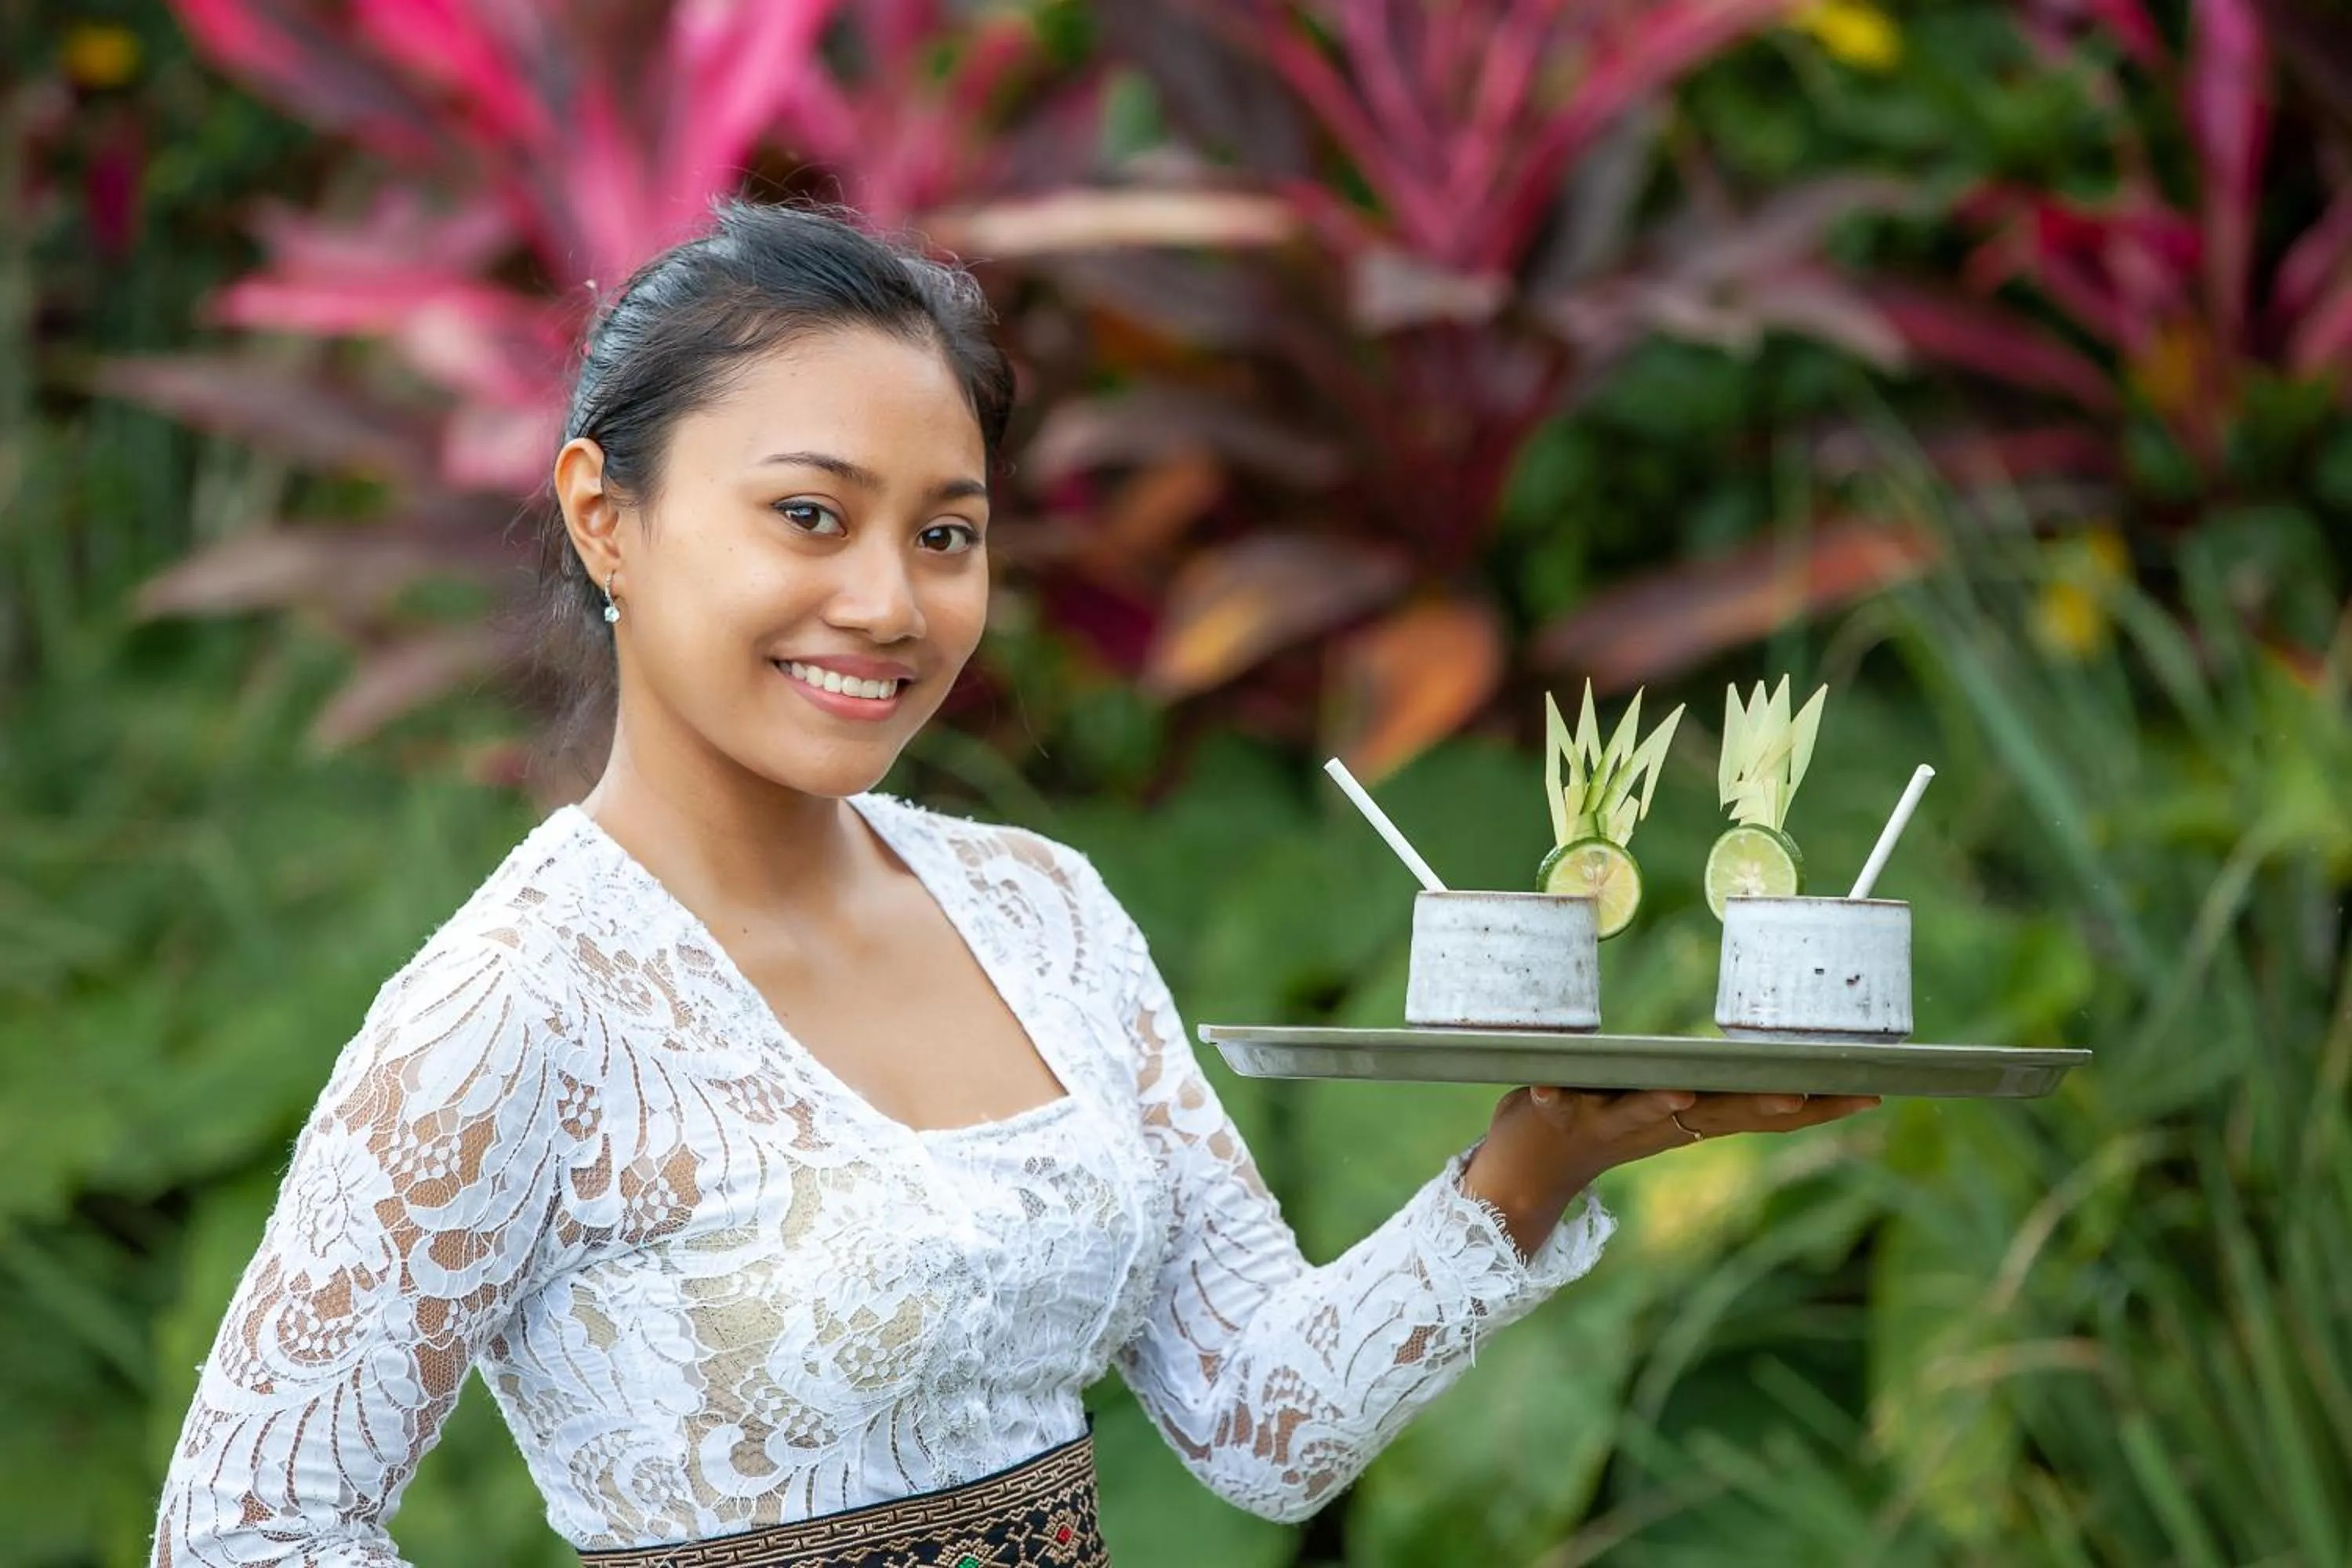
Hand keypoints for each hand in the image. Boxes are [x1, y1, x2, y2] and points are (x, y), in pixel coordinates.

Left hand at [1460, 1087, 1879, 1255]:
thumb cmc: (1598, 1119)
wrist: (1522, 1176)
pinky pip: (1560, 1104)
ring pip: (1643, 1115)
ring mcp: (1608, 1125)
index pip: (1762, 1111)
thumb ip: (1700, 1083)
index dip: (1818, 1104)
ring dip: (1665, 1106)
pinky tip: (1552, 1090)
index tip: (1873, 1089)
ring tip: (1686, 1097)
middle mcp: (1660, 1125)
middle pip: (1721, 1116)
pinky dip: (1560, 1096)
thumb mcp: (1663, 1103)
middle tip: (1809, 1095)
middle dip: (1766, 1104)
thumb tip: (1753, 1057)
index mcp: (1691, 1119)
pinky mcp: (1559, 1117)